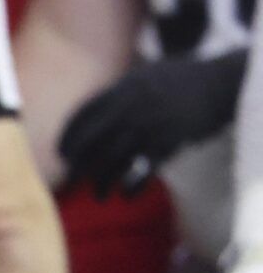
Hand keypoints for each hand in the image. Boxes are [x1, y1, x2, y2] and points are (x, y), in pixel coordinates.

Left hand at [55, 52, 243, 196]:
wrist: (213, 84)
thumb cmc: (174, 79)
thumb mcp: (139, 77)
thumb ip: (115, 94)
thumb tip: (90, 114)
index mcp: (118, 91)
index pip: (83, 115)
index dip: (68, 136)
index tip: (60, 153)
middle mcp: (129, 108)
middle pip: (93, 140)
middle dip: (77, 163)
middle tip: (68, 179)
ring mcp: (148, 126)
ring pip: (116, 158)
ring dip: (103, 180)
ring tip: (97, 195)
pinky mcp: (169, 142)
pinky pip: (145, 169)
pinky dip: (133, 185)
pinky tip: (125, 195)